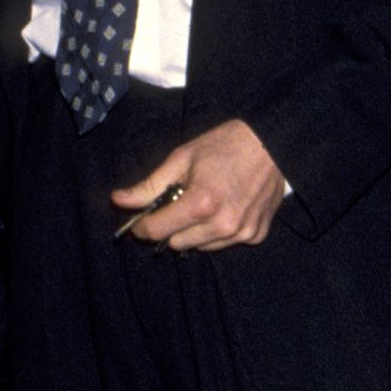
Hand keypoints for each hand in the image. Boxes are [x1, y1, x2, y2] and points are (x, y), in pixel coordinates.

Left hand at [111, 119, 288, 248]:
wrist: (272, 144)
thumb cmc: (225, 146)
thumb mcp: (182, 158)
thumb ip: (150, 185)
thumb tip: (117, 200)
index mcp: (200, 203)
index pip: (157, 231)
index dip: (143, 226)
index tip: (142, 220)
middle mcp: (222, 225)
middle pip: (177, 243)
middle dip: (172, 227)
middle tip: (181, 203)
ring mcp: (241, 233)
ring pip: (201, 246)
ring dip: (196, 231)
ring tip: (207, 204)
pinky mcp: (256, 235)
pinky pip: (225, 243)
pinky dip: (220, 231)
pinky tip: (228, 207)